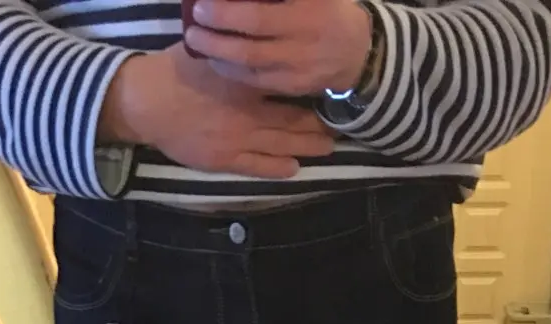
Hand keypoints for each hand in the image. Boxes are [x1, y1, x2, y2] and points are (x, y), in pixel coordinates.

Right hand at [99, 42, 336, 178]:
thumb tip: (258, 29)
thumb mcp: (210, 46)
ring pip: (281, 144)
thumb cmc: (177, 68)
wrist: (148, 101)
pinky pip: (258, 166)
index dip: (309, 88)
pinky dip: (278, 167)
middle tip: (338, 126)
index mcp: (247, 80)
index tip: (325, 87)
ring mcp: (238, 138)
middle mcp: (248, 111)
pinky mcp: (224, 158)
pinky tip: (294, 168)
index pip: (287, 84)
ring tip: (327, 148)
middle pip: (292, 119)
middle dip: (317, 123)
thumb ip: (235, 43)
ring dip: (306, 147)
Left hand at [184, 0, 370, 94]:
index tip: (204, 5)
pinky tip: (216, 60)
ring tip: (196, 42)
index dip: (229, 12)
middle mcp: (304, 41)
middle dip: (217, 34)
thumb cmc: (328, 8)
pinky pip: (256, 82)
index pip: (260, 15)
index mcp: (308, 12)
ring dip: (219, 55)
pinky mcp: (293, 87)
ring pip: (251, 66)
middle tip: (193, 24)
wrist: (356, 49)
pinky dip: (232, 71)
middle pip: (252, 42)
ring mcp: (299, 68)